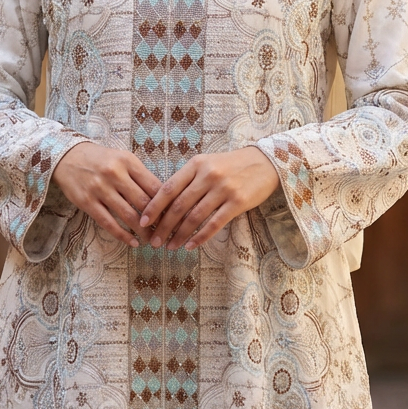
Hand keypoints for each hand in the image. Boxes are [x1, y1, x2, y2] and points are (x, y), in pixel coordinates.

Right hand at [52, 142, 161, 247]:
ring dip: (143, 231)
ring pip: (128, 215)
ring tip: (151, 239)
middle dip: (157, 220)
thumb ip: (140, 176)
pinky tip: (133, 242)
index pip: (154, 186)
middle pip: (143, 202)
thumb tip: (162, 198)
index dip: (166, 204)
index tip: (173, 216)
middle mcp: (115, 174)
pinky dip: (123, 235)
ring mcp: (100, 189)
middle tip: (165, 232)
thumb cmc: (101, 159)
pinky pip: (108, 223)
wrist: (67, 157)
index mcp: (128, 161)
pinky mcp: (87, 202)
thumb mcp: (122, 159)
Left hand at [140, 148, 279, 250]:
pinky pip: (215, 223)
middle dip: (164, 226)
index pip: (169, 188)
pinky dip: (201, 237)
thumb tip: (164, 203)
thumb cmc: (231, 165)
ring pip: (195, 217)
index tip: (143, 222)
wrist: (265, 162)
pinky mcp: (238, 202)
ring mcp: (223, 189)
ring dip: (180, 235)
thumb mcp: (207, 164)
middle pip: (179, 206)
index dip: (154, 207)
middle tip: (154, 241)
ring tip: (170, 246)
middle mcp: (208, 176)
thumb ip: (188, 179)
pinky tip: (191, 246)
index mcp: (196, 165)